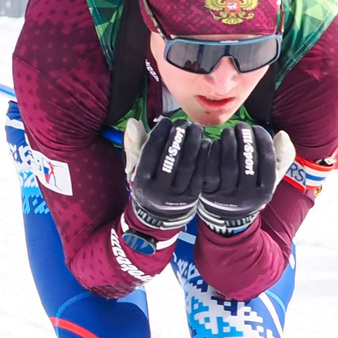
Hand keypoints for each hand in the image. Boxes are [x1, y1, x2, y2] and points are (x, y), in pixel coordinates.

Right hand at [126, 114, 208, 232]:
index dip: (160, 133)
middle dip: (179, 135)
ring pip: (188, 164)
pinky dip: (204, 155)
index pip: (151, 152)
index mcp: (142, 182)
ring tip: (196, 129)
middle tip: (184, 122)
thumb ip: (137, 145)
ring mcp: (177, 196)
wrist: (159, 216)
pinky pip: (201, 172)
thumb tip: (132, 122)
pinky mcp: (193, 197)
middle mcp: (159, 191)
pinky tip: (205, 143)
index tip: (167, 120)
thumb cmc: (149, 184)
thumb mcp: (138, 169)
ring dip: (194, 142)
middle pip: (171, 157)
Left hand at [196, 123, 279, 235]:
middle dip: (245, 138)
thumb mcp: (272, 177)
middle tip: (241, 126)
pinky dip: (213, 151)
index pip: (268, 160)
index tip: (257, 128)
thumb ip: (283, 156)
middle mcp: (247, 197)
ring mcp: (227, 197)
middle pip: (247, 161)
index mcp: (266, 192)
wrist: (228, 214)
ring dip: (229, 141)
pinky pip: (210, 168)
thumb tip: (282, 134)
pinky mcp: (209, 192)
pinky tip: (216, 142)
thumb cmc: (252, 186)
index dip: (263, 139)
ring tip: (229, 131)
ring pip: (228, 164)